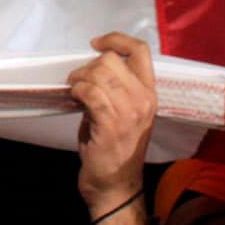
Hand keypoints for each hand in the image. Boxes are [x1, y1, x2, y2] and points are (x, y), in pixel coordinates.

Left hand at [67, 32, 158, 214]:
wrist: (115, 185)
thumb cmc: (115, 149)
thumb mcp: (124, 113)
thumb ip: (116, 88)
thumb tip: (92, 69)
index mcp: (149, 94)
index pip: (141, 51)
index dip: (117, 39)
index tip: (97, 43)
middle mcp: (144, 100)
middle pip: (112, 59)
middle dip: (88, 66)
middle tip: (78, 81)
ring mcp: (129, 113)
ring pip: (99, 73)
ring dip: (79, 78)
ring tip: (74, 90)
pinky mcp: (111, 125)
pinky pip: (90, 92)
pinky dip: (77, 90)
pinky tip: (74, 98)